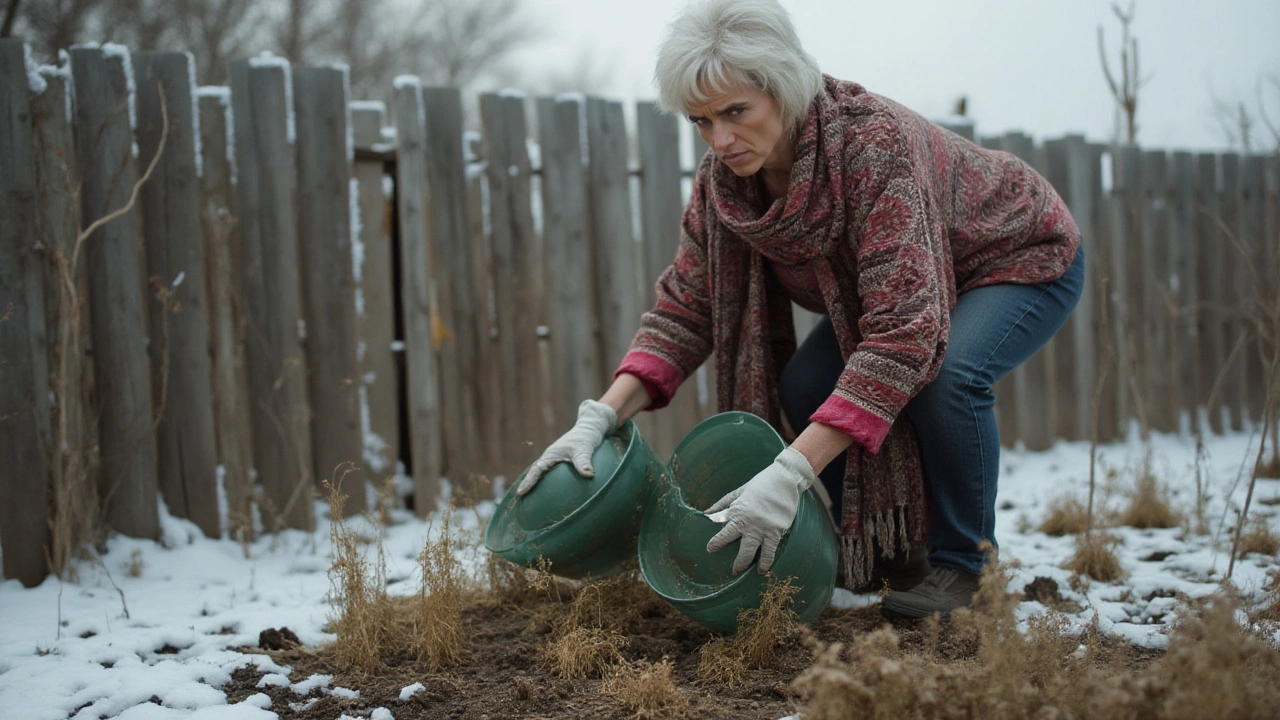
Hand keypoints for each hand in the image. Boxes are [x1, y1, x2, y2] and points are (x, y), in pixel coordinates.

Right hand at [516, 399, 618, 495]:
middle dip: (528, 486)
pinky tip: (557, 499)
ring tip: (533, 504)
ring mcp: (558, 463)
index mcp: (551, 455)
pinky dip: (552, 486)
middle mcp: (552, 459)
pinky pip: (555, 478)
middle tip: (520, 502)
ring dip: (539, 487)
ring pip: (545, 476)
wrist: (592, 428)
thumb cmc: (586, 437)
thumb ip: (584, 461)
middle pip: (536, 475)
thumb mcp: (585, 448)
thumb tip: (589, 476)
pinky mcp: (565, 466)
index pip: (536, 470)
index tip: (520, 493)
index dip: (528, 481)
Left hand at [704, 447, 817, 573]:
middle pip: (742, 549)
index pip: (725, 533)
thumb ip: (723, 504)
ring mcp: (765, 529)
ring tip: (752, 573)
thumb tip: (706, 513)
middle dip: (737, 563)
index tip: (710, 550)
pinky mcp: (778, 530)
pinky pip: (772, 550)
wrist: (784, 480)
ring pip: (757, 553)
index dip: (717, 543)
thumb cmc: (760, 484)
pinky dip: (768, 560)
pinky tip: (764, 568)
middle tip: (733, 571)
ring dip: (752, 565)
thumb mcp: (739, 492)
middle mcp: (750, 524)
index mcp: (739, 513)